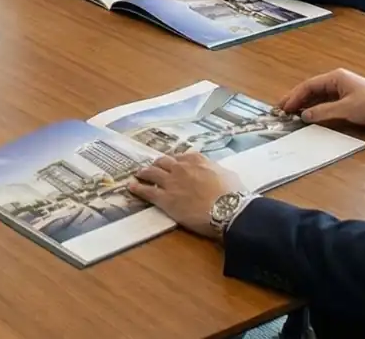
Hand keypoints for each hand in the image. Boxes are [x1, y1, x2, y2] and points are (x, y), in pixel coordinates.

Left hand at [128, 152, 244, 239]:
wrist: (227, 209)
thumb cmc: (233, 193)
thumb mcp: (227, 174)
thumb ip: (216, 171)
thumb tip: (217, 173)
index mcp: (197, 160)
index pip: (181, 156)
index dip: (175, 161)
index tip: (172, 163)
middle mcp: (181, 167)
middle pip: (163, 162)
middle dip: (157, 164)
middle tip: (153, 167)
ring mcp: (171, 182)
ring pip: (152, 173)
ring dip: (144, 172)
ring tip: (139, 173)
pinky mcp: (165, 198)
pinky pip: (147, 191)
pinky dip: (137, 188)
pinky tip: (131, 187)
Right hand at [279, 68, 364, 128]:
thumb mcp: (346, 109)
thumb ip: (323, 112)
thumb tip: (303, 116)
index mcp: (335, 78)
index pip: (308, 86)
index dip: (294, 97)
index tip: (283, 108)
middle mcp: (336, 82)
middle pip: (310, 90)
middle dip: (295, 99)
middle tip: (281, 110)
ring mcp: (341, 91)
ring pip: (317, 97)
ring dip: (304, 105)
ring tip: (290, 114)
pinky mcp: (346, 100)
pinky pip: (325, 103)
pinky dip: (315, 109)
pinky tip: (308, 117)